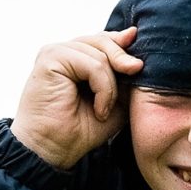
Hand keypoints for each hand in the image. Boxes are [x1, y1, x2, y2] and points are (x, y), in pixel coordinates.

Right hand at [11, 27, 142, 168]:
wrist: (53, 150)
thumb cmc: (80, 129)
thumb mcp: (115, 100)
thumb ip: (125, 77)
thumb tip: (135, 50)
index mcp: (76, 57)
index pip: (105, 40)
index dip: (123, 46)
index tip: (140, 62)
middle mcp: (64, 51)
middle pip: (104, 40)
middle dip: (123, 60)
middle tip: (135, 75)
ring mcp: (56, 52)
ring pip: (101, 56)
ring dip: (111, 87)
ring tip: (104, 111)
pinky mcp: (51, 58)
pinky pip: (93, 66)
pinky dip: (103, 89)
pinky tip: (98, 110)